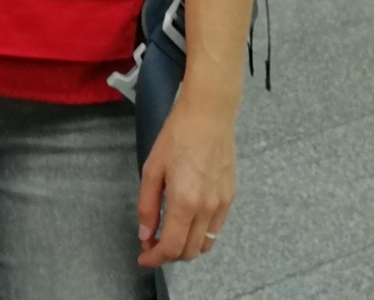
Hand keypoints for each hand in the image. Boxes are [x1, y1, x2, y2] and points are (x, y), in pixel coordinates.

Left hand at [138, 90, 237, 268]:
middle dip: (169, 255)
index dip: (155, 258)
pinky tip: (186, 222)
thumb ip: (147, 205)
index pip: (172, 247)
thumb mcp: (152, 169)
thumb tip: (145, 234)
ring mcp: (222, 204)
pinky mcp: (230, 198)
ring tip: (168, 235)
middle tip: (152, 245)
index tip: (143, 258)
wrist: (209, 116)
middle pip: (190, 251)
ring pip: (205, 244)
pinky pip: (216, 229)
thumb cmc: (176, 136)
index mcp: (185, 202)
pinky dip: (200, 235)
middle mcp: (207, 208)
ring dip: (185, 247)